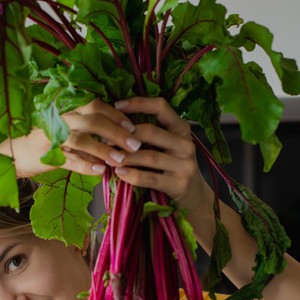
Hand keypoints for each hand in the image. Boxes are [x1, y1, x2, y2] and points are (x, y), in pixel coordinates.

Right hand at [0, 99, 139, 178]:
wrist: (10, 155)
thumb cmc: (43, 142)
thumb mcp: (66, 131)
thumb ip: (88, 132)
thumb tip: (117, 137)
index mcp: (66, 109)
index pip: (95, 105)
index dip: (116, 115)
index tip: (132, 126)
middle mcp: (59, 118)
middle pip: (93, 119)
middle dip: (117, 132)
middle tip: (135, 144)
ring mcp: (51, 136)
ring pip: (82, 139)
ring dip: (104, 149)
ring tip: (120, 160)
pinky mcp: (45, 155)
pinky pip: (69, 160)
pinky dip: (86, 166)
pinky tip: (100, 172)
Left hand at [111, 97, 212, 217]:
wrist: (194, 196)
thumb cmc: (173, 168)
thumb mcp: (168, 146)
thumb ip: (152, 134)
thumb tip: (117, 120)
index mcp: (181, 129)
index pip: (161, 106)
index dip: (138, 103)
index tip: (116, 105)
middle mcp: (186, 144)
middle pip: (151, 132)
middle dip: (124, 135)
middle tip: (105, 140)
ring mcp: (185, 165)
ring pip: (149, 156)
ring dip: (126, 157)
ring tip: (108, 158)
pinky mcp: (180, 184)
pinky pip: (151, 178)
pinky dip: (133, 176)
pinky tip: (119, 174)